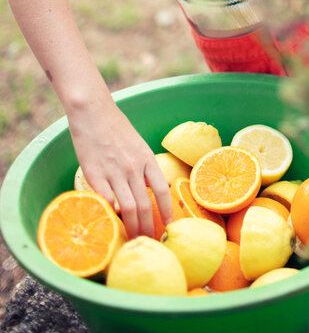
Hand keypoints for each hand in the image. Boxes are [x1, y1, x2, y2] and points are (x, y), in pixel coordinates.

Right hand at [68, 97, 172, 238]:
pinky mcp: (94, 174)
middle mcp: (133, 167)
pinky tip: (111, 227)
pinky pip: (105, 201)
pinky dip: (109, 216)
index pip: (162, 190)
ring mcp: (113, 171)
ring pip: (126, 208)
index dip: (167, 211)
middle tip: (148, 243)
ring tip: (131, 241)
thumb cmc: (115, 127)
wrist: (94, 111)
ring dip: (130, 228)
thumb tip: (148, 187)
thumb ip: (143, 165)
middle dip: (148, 228)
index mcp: (146, 158)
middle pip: (144, 205)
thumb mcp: (137, 144)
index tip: (169, 226)